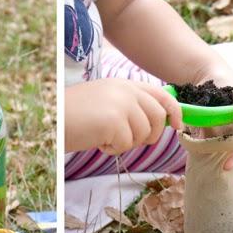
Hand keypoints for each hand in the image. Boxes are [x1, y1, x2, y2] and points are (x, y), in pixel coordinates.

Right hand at [65, 78, 181, 154]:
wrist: (54, 119)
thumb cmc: (77, 115)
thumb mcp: (108, 102)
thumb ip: (132, 106)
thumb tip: (161, 121)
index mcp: (126, 84)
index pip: (162, 95)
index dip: (175, 111)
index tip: (178, 125)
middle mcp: (126, 90)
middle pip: (158, 118)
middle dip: (150, 135)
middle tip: (128, 140)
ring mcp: (122, 104)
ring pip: (143, 134)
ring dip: (126, 143)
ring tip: (105, 136)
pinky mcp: (115, 120)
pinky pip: (126, 144)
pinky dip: (113, 149)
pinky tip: (97, 140)